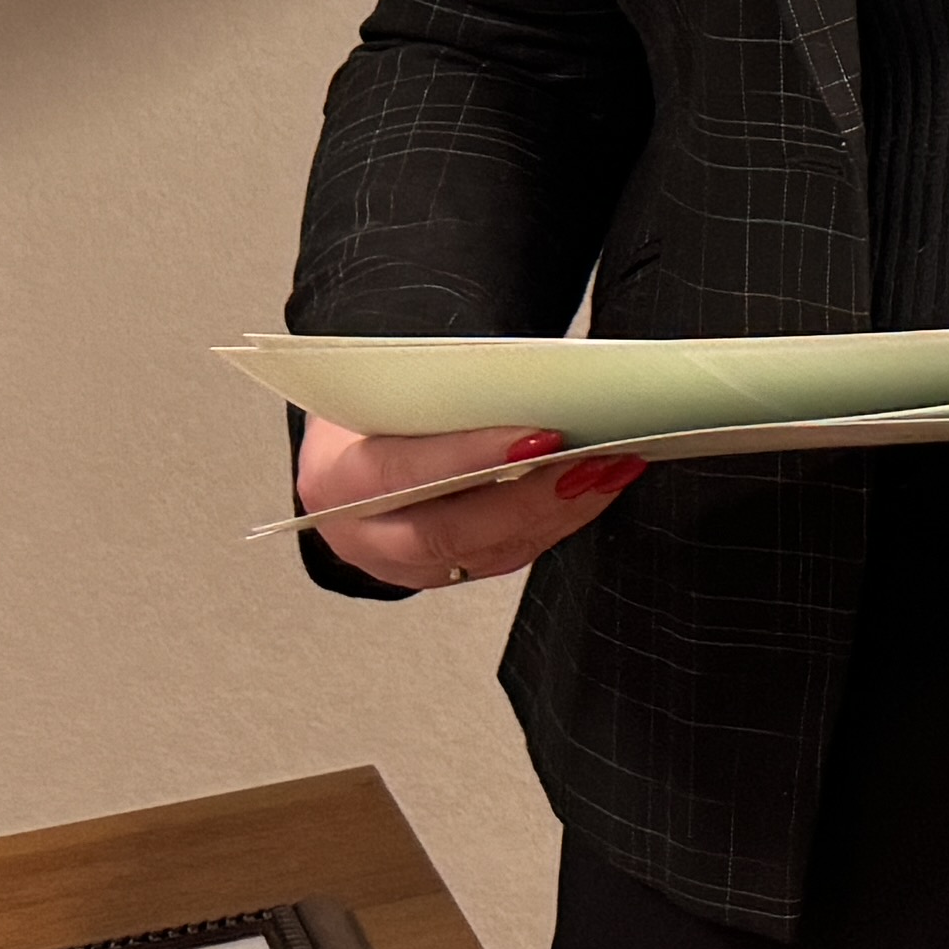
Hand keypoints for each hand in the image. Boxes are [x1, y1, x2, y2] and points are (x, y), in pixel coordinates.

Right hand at [292, 416, 642, 593]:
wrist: (352, 444)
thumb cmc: (380, 404)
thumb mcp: (391, 384)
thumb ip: (445, 389)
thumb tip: (534, 376)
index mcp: (336, 476)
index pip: (404, 472)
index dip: (473, 457)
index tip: (542, 436)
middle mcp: (361, 533)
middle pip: (449, 531)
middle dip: (531, 498)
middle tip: (593, 460)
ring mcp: (400, 563)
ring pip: (486, 551)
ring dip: (558, 512)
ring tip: (612, 468)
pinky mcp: (440, 573)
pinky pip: (502, 557)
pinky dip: (553, 523)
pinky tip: (594, 490)